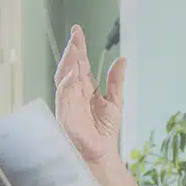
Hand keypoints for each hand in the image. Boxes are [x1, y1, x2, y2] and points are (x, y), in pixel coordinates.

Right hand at [54, 24, 126, 163]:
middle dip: (71, 51)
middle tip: (75, 35)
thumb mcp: (115, 101)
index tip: (78, 31)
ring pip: (63, 77)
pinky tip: (74, 73)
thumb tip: (122, 60)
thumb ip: (116, 81)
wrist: (102, 154)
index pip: (80, 64)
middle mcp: (73, 93)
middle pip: (69, 67)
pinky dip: (67, 83)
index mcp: (85, 89)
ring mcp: (68, 103)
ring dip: (67, 62)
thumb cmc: (105, 132)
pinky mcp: (65, 114)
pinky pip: (63, 95)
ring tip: (74, 48)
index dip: (78, 47)